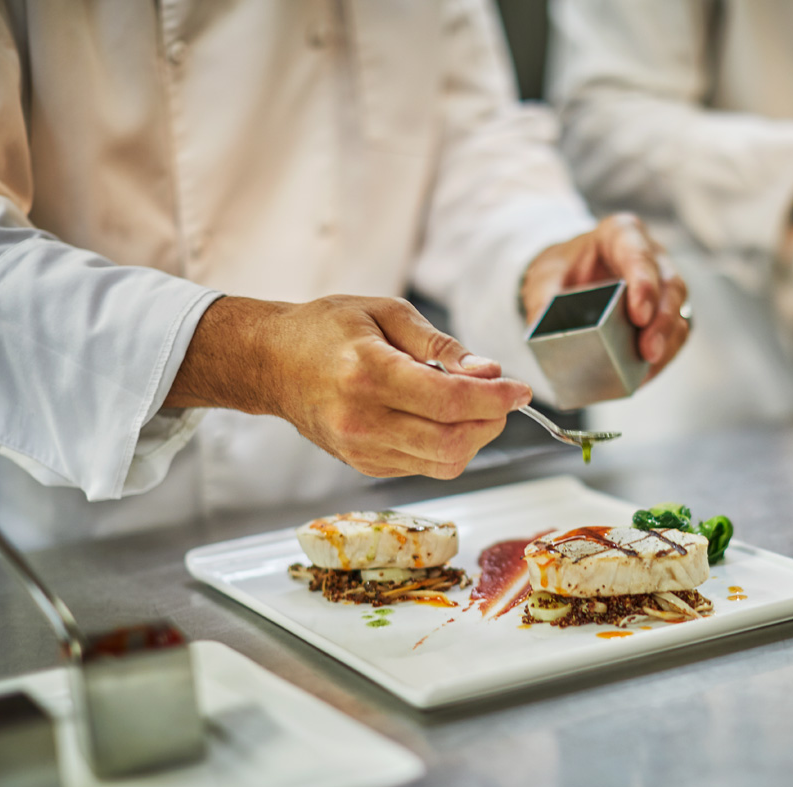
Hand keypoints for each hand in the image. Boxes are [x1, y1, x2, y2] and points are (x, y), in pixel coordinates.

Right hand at [164, 294, 530, 478]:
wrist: (271, 363)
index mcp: (368, 373)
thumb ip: (442, 346)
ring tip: (472, 406)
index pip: (451, 402)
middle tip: (502, 397)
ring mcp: (361, 450)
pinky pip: (425, 467)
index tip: (521, 389)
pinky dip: (448, 446)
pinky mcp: (364, 466)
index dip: (497, 398)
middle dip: (493, 421)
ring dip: (476, 438)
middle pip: (454, 441)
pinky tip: (441, 419)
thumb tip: (489, 371)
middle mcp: (363, 420)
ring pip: (445, 463)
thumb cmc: (326, 329)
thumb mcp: (387, 313)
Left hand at [521, 213, 688, 379]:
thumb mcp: (544, 276)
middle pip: (670, 285)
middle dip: (662, 321)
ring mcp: (663, 286)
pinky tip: (644, 374)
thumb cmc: (563, 270)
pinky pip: (674, 335)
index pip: (639, 254)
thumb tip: (540, 327)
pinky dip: (663, 355)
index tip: (638, 315)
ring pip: (679, 311)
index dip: (644, 284)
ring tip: (648, 367)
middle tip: (648, 351)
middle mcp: (652, 257)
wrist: (569, 279)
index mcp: (621, 235)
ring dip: (667, 342)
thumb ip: (542, 298)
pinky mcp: (666, 313)